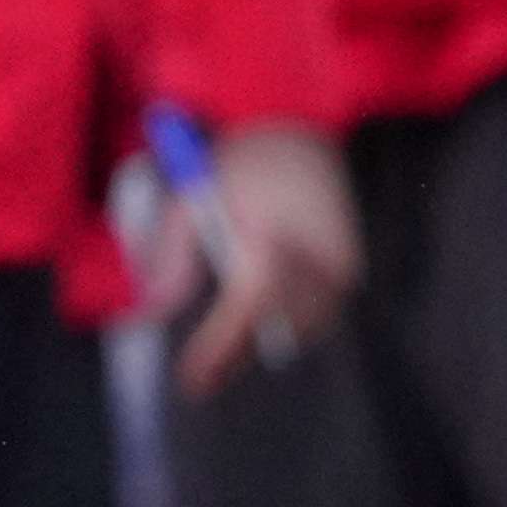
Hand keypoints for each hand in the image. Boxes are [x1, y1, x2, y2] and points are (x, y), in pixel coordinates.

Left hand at [175, 120, 361, 396]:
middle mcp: (319, 254)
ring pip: (301, 324)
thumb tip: (154, 310)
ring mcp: (342, 264)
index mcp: (278, 231)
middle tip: (200, 378)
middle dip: (236, 351)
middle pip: (277, 323)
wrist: (305, 126)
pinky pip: (320, 312)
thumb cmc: (247, 159)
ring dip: (262, 336)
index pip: (250, 303)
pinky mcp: (351, 268)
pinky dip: (289, 320)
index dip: (220, 347)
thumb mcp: (193, 196)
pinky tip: (262, 324)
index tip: (192, 379)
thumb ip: (172, 255)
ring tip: (223, 356)